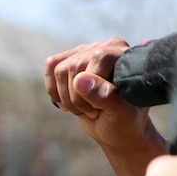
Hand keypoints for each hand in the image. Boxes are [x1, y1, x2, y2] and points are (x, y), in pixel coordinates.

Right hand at [43, 38, 160, 152]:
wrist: (118, 127)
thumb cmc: (126, 121)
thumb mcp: (123, 114)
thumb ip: (106, 97)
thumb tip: (79, 80)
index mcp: (124, 56)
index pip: (98, 58)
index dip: (93, 88)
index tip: (101, 108)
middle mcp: (104, 47)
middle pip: (74, 66)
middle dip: (78, 98)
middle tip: (94, 112)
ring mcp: (85, 52)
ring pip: (59, 69)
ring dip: (67, 98)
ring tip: (85, 109)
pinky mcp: (69, 60)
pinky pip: (50, 66)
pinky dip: (54, 90)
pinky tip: (67, 104)